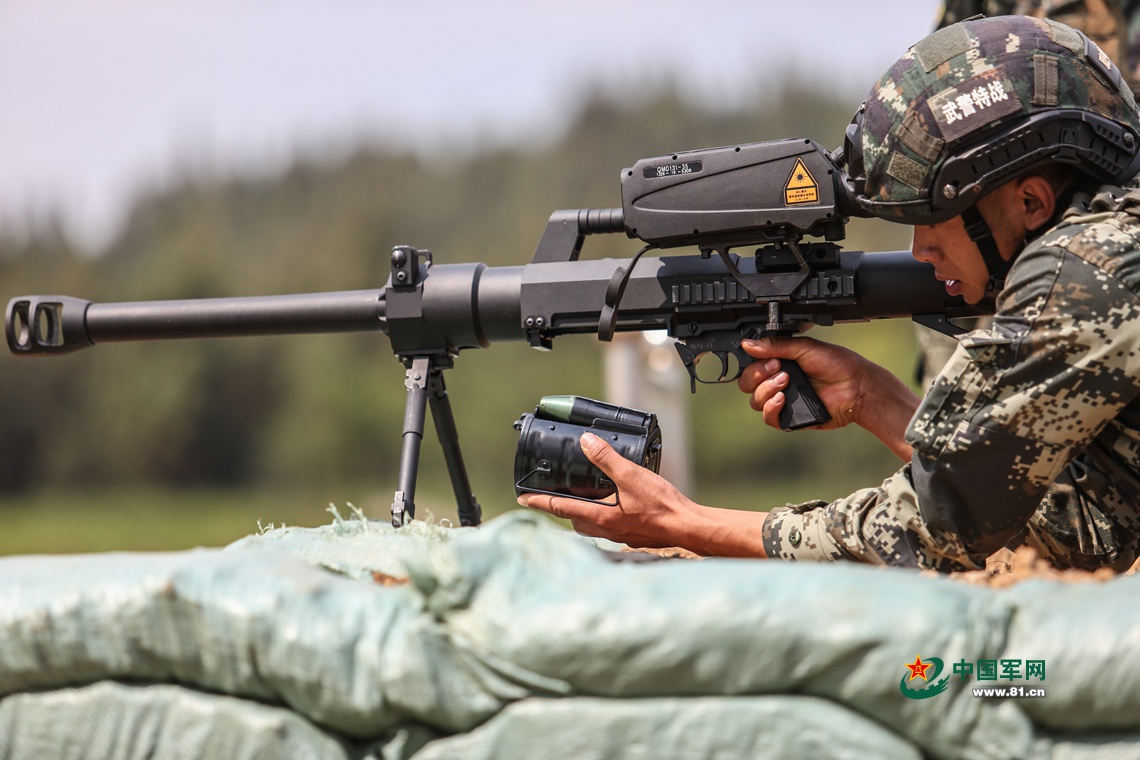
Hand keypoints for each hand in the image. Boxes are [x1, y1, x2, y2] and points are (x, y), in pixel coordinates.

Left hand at [518, 431, 766, 556]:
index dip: (539, 501)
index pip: (560, 508)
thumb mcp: (631, 476)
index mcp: (600, 518)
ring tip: (585, 494)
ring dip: (585, 511)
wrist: (688, 527)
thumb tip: (586, 442)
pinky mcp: (632, 534)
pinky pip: (609, 524)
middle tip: (556, 493)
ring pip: (592, 523)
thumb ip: (606, 459)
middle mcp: (606, 530)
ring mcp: (619, 534)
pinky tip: (616, 502)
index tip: (522, 498)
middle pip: (574, 519)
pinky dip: (604, 513)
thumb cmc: (662, 506)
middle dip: (563, 507)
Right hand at [737, 336, 918, 459]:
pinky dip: (770, 408)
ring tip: (786, 383)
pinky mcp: (789, 418)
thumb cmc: (838, 365)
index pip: (751, 365)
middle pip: (747, 384)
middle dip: (758, 376)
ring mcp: (783, 400)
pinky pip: (768, 418)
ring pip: (755, 401)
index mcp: (780, 363)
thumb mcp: (805, 348)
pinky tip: (782, 399)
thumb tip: (748, 343)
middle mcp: (778, 382)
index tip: (771, 359)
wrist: (856, 387)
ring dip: (766, 390)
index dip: (755, 363)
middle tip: (778, 369)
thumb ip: (775, 345)